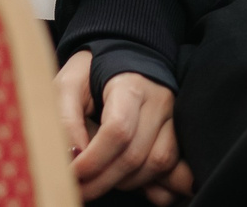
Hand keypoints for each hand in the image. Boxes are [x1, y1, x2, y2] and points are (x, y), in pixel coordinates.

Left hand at [60, 52, 194, 203]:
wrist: (123, 56)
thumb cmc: (92, 71)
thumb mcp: (68, 84)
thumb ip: (66, 118)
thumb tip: (75, 156)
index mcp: (129, 86)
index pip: (118, 130)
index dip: (94, 159)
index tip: (73, 173)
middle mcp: (158, 102)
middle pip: (136, 154)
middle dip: (103, 180)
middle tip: (78, 190)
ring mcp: (173, 118)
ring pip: (157, 164)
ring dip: (126, 182)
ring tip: (100, 181)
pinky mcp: (180, 133)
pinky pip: (176, 169)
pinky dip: (156, 186)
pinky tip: (129, 182)